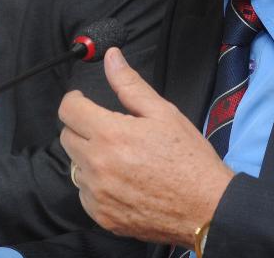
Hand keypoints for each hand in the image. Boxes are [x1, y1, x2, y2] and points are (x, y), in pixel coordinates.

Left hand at [59, 48, 233, 246]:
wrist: (207, 208)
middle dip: (82, 127)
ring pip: (75, 166)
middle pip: (67, 137)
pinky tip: (122, 181)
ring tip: (120, 158)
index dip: (75, 100)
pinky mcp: (101, 216)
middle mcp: (97, 165)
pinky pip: (85, 194)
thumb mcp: (163, 113)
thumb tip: (111, 58)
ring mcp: (97, 194)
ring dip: (89, 157)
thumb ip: (130, 84)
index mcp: (110, 135)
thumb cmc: (189, 159)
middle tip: (108, 129)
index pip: (68, 110)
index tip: (84, 101)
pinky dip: (97, 185)